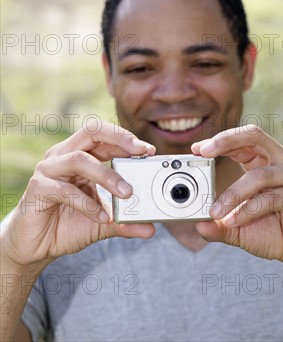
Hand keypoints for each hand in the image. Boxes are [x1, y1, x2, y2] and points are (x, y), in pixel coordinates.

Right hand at [2, 122, 155, 269]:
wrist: (34, 247)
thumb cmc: (66, 225)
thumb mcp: (102, 223)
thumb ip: (124, 221)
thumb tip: (150, 228)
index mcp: (79, 155)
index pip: (103, 135)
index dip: (126, 138)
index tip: (148, 150)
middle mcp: (63, 156)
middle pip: (90, 132)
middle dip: (119, 139)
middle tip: (140, 152)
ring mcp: (48, 170)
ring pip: (79, 160)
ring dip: (106, 175)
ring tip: (126, 193)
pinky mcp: (38, 189)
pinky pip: (65, 191)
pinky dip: (86, 204)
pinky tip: (101, 217)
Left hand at [192, 126, 282, 269]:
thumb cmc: (274, 233)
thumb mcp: (238, 229)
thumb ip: (219, 225)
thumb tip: (198, 225)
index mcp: (264, 160)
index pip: (241, 140)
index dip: (219, 140)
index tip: (196, 149)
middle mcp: (280, 161)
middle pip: (254, 135)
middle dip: (226, 141)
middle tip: (204, 152)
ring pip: (258, 175)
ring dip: (232, 194)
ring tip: (215, 212)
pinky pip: (269, 198)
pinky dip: (247, 210)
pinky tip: (233, 221)